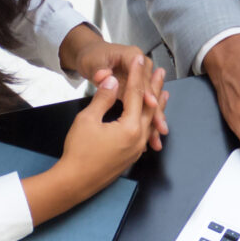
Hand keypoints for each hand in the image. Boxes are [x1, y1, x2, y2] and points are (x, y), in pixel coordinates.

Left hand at [56, 24, 166, 150]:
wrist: (90, 55)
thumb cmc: (92, 57)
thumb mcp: (93, 62)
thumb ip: (98, 70)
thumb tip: (104, 76)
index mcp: (132, 56)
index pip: (141, 76)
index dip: (146, 90)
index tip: (149, 103)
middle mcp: (141, 66)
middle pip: (149, 90)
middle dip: (155, 109)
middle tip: (160, 125)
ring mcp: (140, 78)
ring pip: (150, 100)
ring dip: (154, 118)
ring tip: (158, 134)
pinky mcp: (137, 88)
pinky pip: (143, 105)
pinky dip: (147, 119)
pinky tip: (151, 133)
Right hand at [58, 57, 159, 186]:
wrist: (75, 181)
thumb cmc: (79, 151)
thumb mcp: (88, 119)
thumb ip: (103, 98)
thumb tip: (113, 81)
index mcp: (130, 127)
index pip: (136, 94)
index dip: (136, 74)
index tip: (138, 59)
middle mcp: (139, 138)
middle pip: (151, 107)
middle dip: (155, 88)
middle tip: (160, 72)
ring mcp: (137, 149)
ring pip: (151, 122)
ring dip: (157, 105)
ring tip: (163, 92)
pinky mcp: (132, 155)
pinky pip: (146, 133)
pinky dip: (150, 121)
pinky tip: (150, 119)